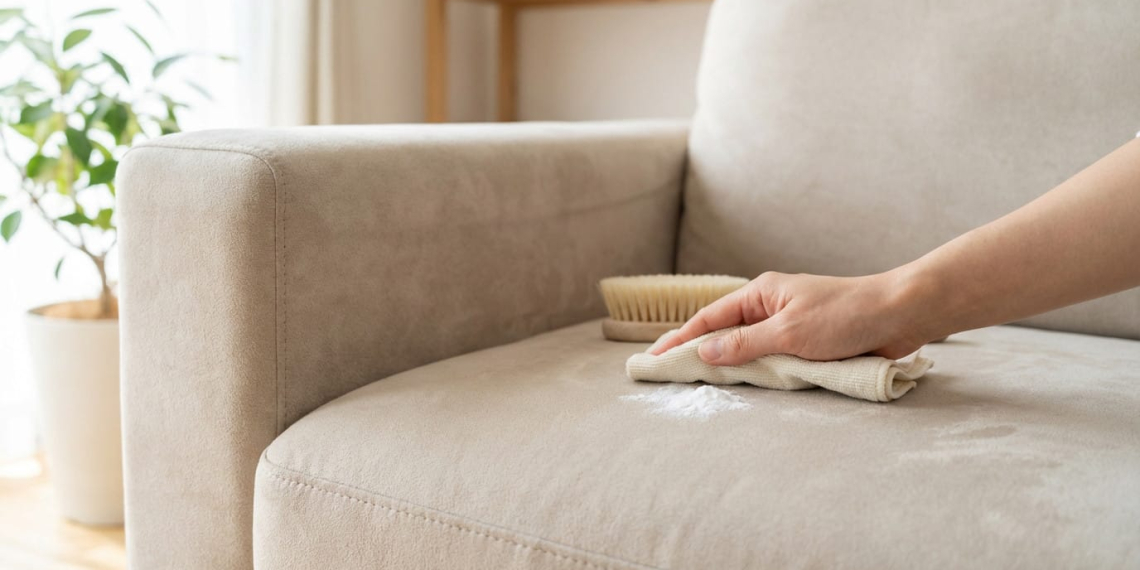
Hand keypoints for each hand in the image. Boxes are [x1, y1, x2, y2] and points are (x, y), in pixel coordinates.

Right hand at [648, 271, 930, 364]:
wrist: (899, 315)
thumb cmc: (847, 315)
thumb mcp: (789, 332)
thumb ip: (745, 344)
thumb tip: (705, 352)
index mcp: (762, 294)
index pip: (709, 318)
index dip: (680, 339)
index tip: (654, 356)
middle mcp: (771, 306)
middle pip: (723, 332)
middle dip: (694, 350)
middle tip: (664, 371)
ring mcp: (788, 324)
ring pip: (746, 347)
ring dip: (725, 363)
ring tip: (694, 380)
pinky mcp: (807, 342)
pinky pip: (770, 357)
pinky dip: (753, 369)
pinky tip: (742, 382)